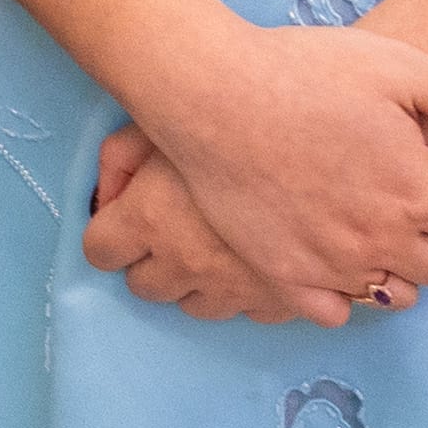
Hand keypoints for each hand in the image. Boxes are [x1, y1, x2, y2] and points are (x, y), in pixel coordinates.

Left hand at [85, 138, 338, 320]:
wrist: (325, 131)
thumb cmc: (233, 115)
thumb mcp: (161, 119)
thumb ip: (121, 158)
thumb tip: (107, 194)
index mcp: (150, 219)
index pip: (101, 251)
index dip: (109, 235)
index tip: (124, 222)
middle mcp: (188, 261)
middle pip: (146, 286)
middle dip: (153, 261)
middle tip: (172, 229)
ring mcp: (238, 286)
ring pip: (199, 306)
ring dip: (200, 281)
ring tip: (219, 242)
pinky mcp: (287, 298)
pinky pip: (252, 312)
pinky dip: (252, 292)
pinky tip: (261, 259)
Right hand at [92, 23, 427, 324]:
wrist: (211, 90)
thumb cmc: (305, 69)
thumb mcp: (403, 65)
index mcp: (418, 192)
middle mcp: (382, 240)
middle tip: (398, 188)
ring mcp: (331, 264)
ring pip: (396, 295)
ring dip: (397, 265)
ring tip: (365, 219)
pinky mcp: (284, 274)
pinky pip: (336, 313)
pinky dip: (343, 291)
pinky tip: (329, 249)